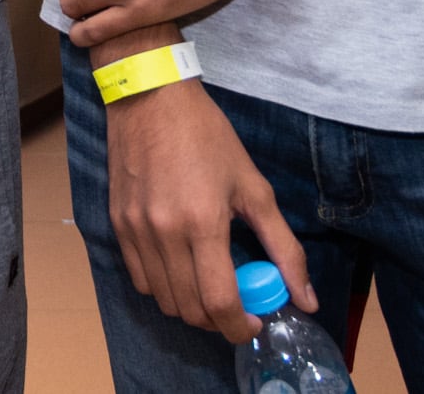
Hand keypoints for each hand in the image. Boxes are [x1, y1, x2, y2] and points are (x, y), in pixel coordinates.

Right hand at [103, 78, 311, 340]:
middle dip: (218, 321)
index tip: (255, 323)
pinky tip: (180, 268)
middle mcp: (163, 233)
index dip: (240, 328)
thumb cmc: (207, 136)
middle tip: (237, 305)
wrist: (149, 96)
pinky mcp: (117, 224)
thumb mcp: (254, 187)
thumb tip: (307, 300)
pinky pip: (139, 278)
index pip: (219, 304)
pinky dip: (163, 287)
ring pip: (162, 300)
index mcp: (202, 223)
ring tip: (209, 286)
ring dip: (190, 307)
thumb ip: (284, 246)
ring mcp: (135, 230)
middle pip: (190, 310)